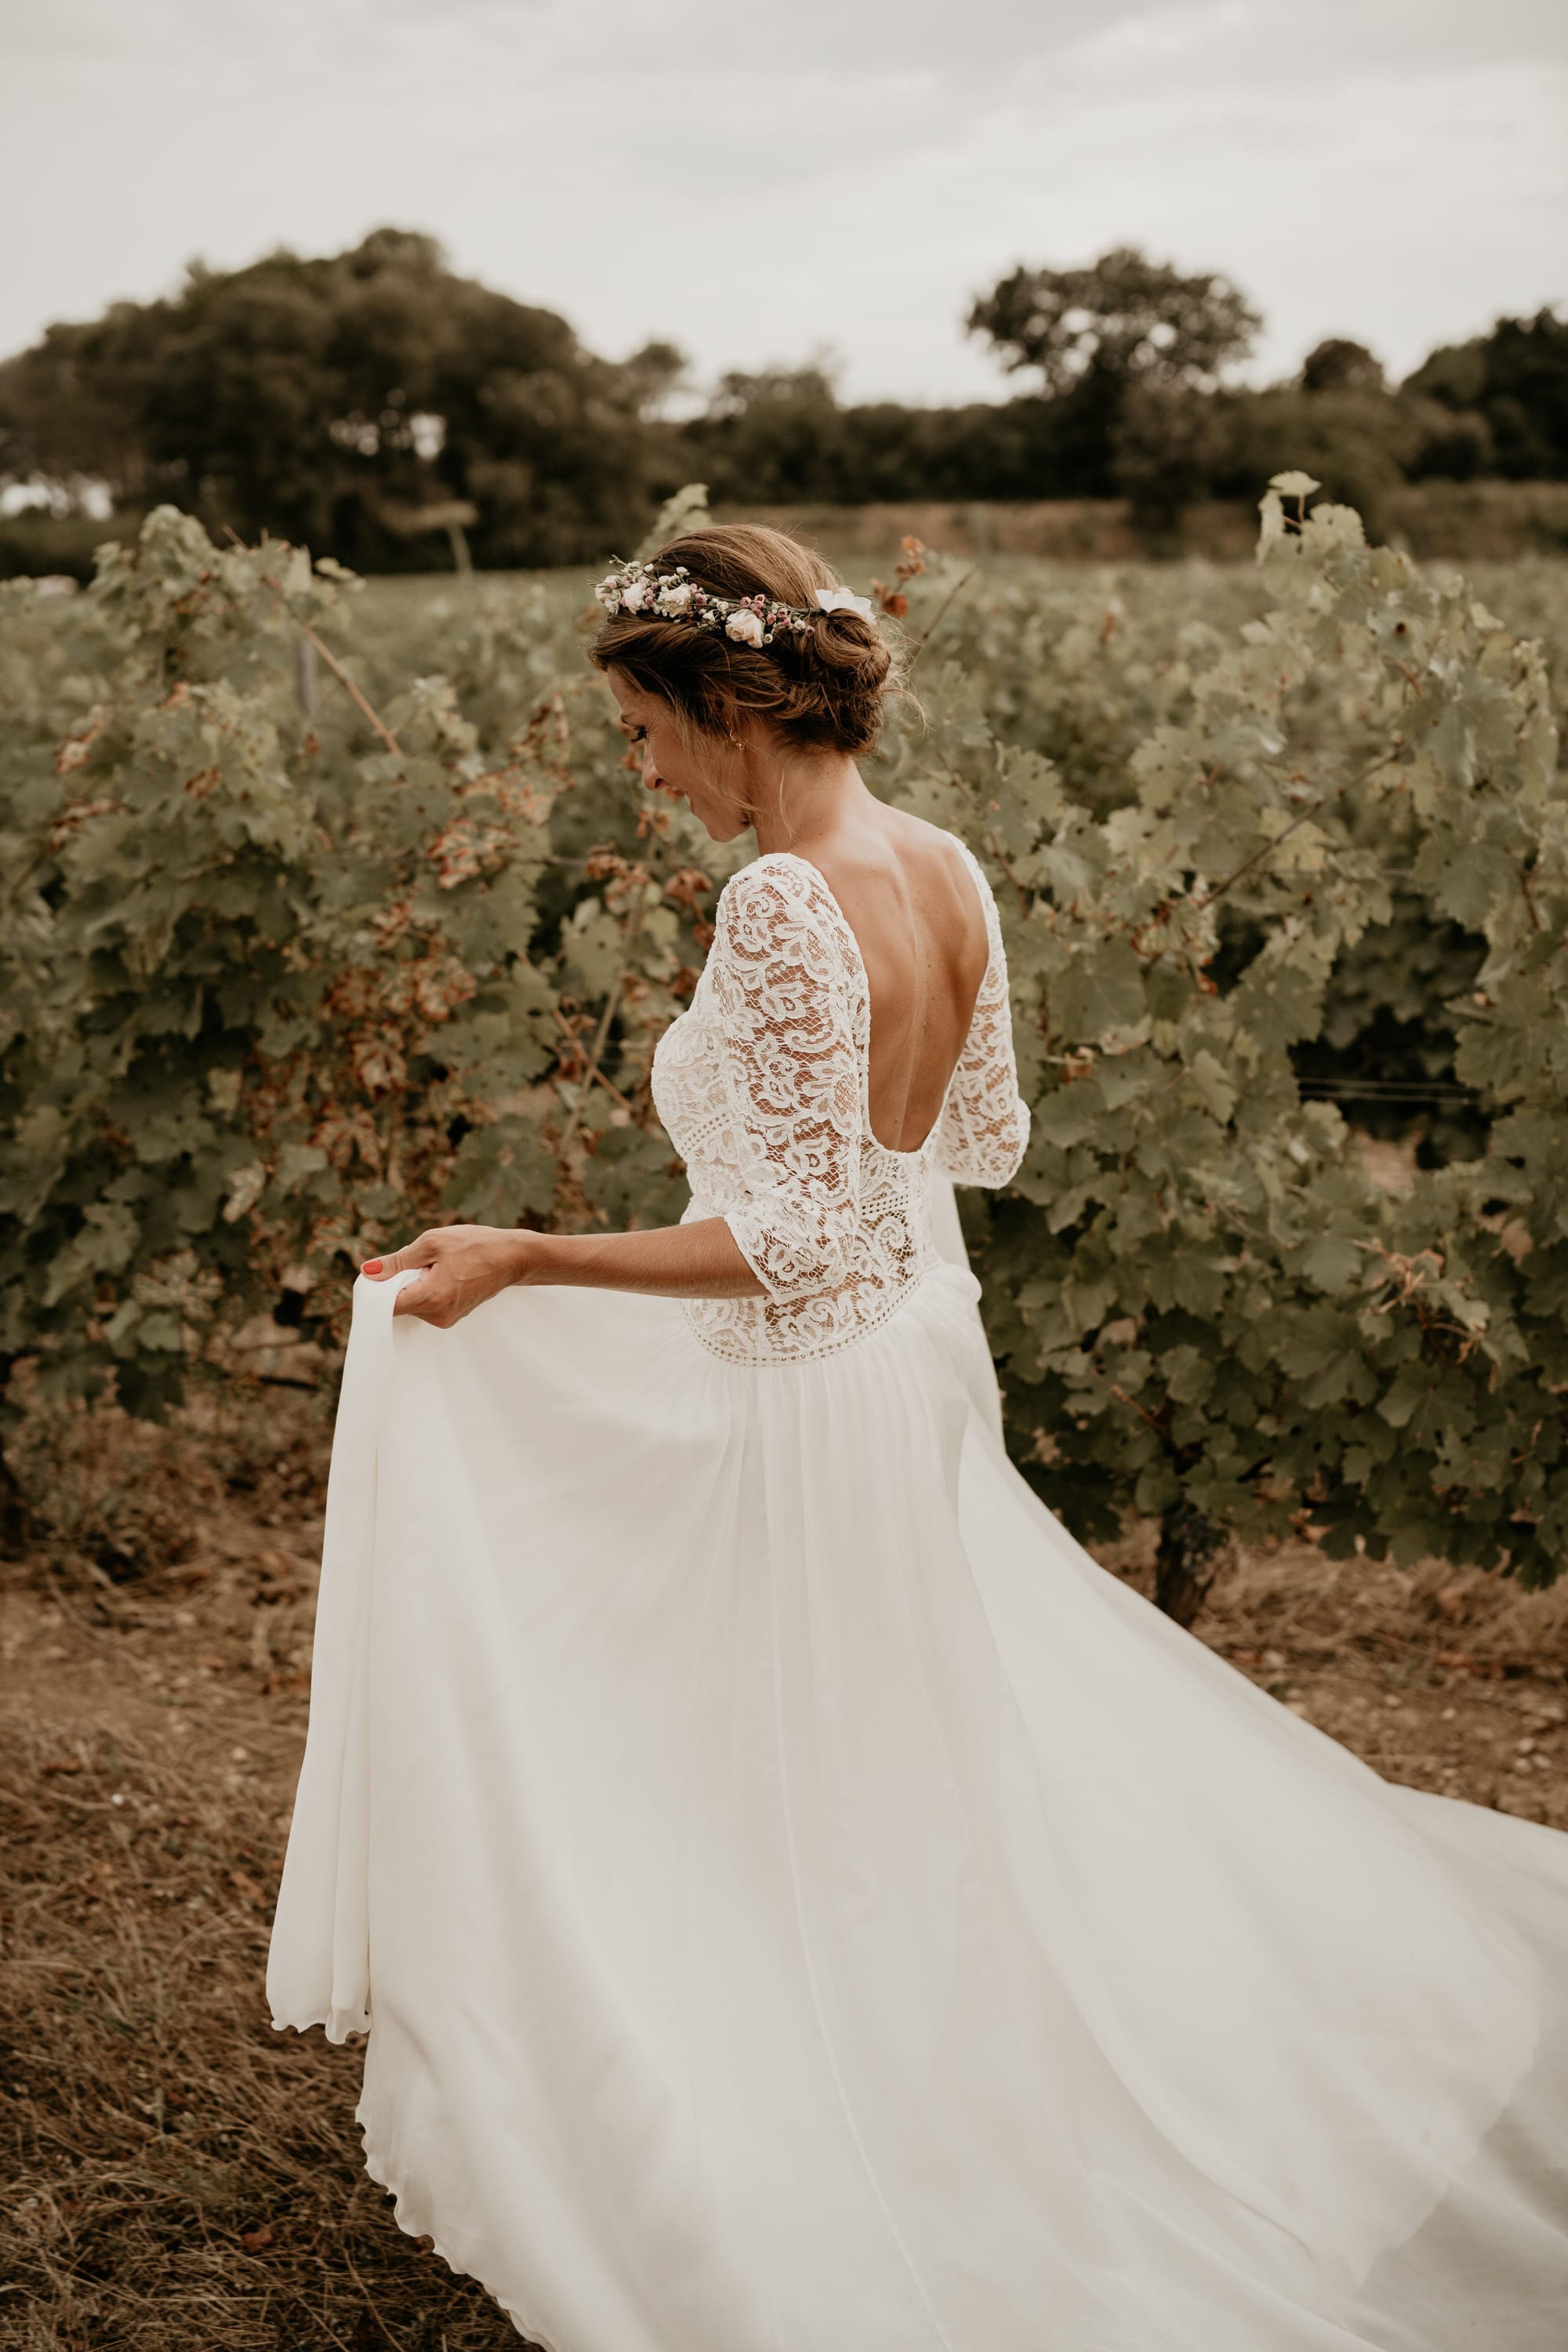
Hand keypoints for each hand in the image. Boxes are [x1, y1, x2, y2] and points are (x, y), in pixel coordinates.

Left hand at [361, 1225, 534, 1327]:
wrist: (512, 1257)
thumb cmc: (475, 1246)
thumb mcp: (432, 1243)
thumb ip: (397, 1260)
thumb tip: (367, 1271)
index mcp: (430, 1298)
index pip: (386, 1306)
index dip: (376, 1289)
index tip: (380, 1273)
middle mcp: (437, 1316)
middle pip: (399, 1304)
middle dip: (398, 1282)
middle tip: (419, 1260)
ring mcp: (446, 1319)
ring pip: (413, 1303)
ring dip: (414, 1284)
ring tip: (438, 1265)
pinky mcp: (452, 1316)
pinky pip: (426, 1304)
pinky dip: (427, 1289)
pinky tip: (445, 1273)